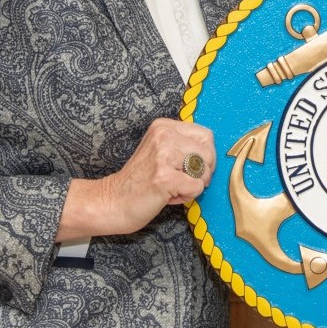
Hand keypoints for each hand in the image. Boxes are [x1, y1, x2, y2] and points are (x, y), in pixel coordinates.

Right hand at [58, 119, 215, 239]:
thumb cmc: (141, 181)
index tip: (192, 168)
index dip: (205, 156)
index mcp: (163, 126)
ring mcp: (163, 155)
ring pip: (205, 170)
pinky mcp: (164, 176)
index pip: (206, 135)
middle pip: (208, 152)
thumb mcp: (160, 151)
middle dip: (203, 172)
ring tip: (173, 187)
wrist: (113, 201)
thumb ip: (183, 146)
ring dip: (194, 185)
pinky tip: (168, 196)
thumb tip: (213, 154)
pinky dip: (187, 196)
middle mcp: (163, 135)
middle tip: (182, 181)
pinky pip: (197, 187)